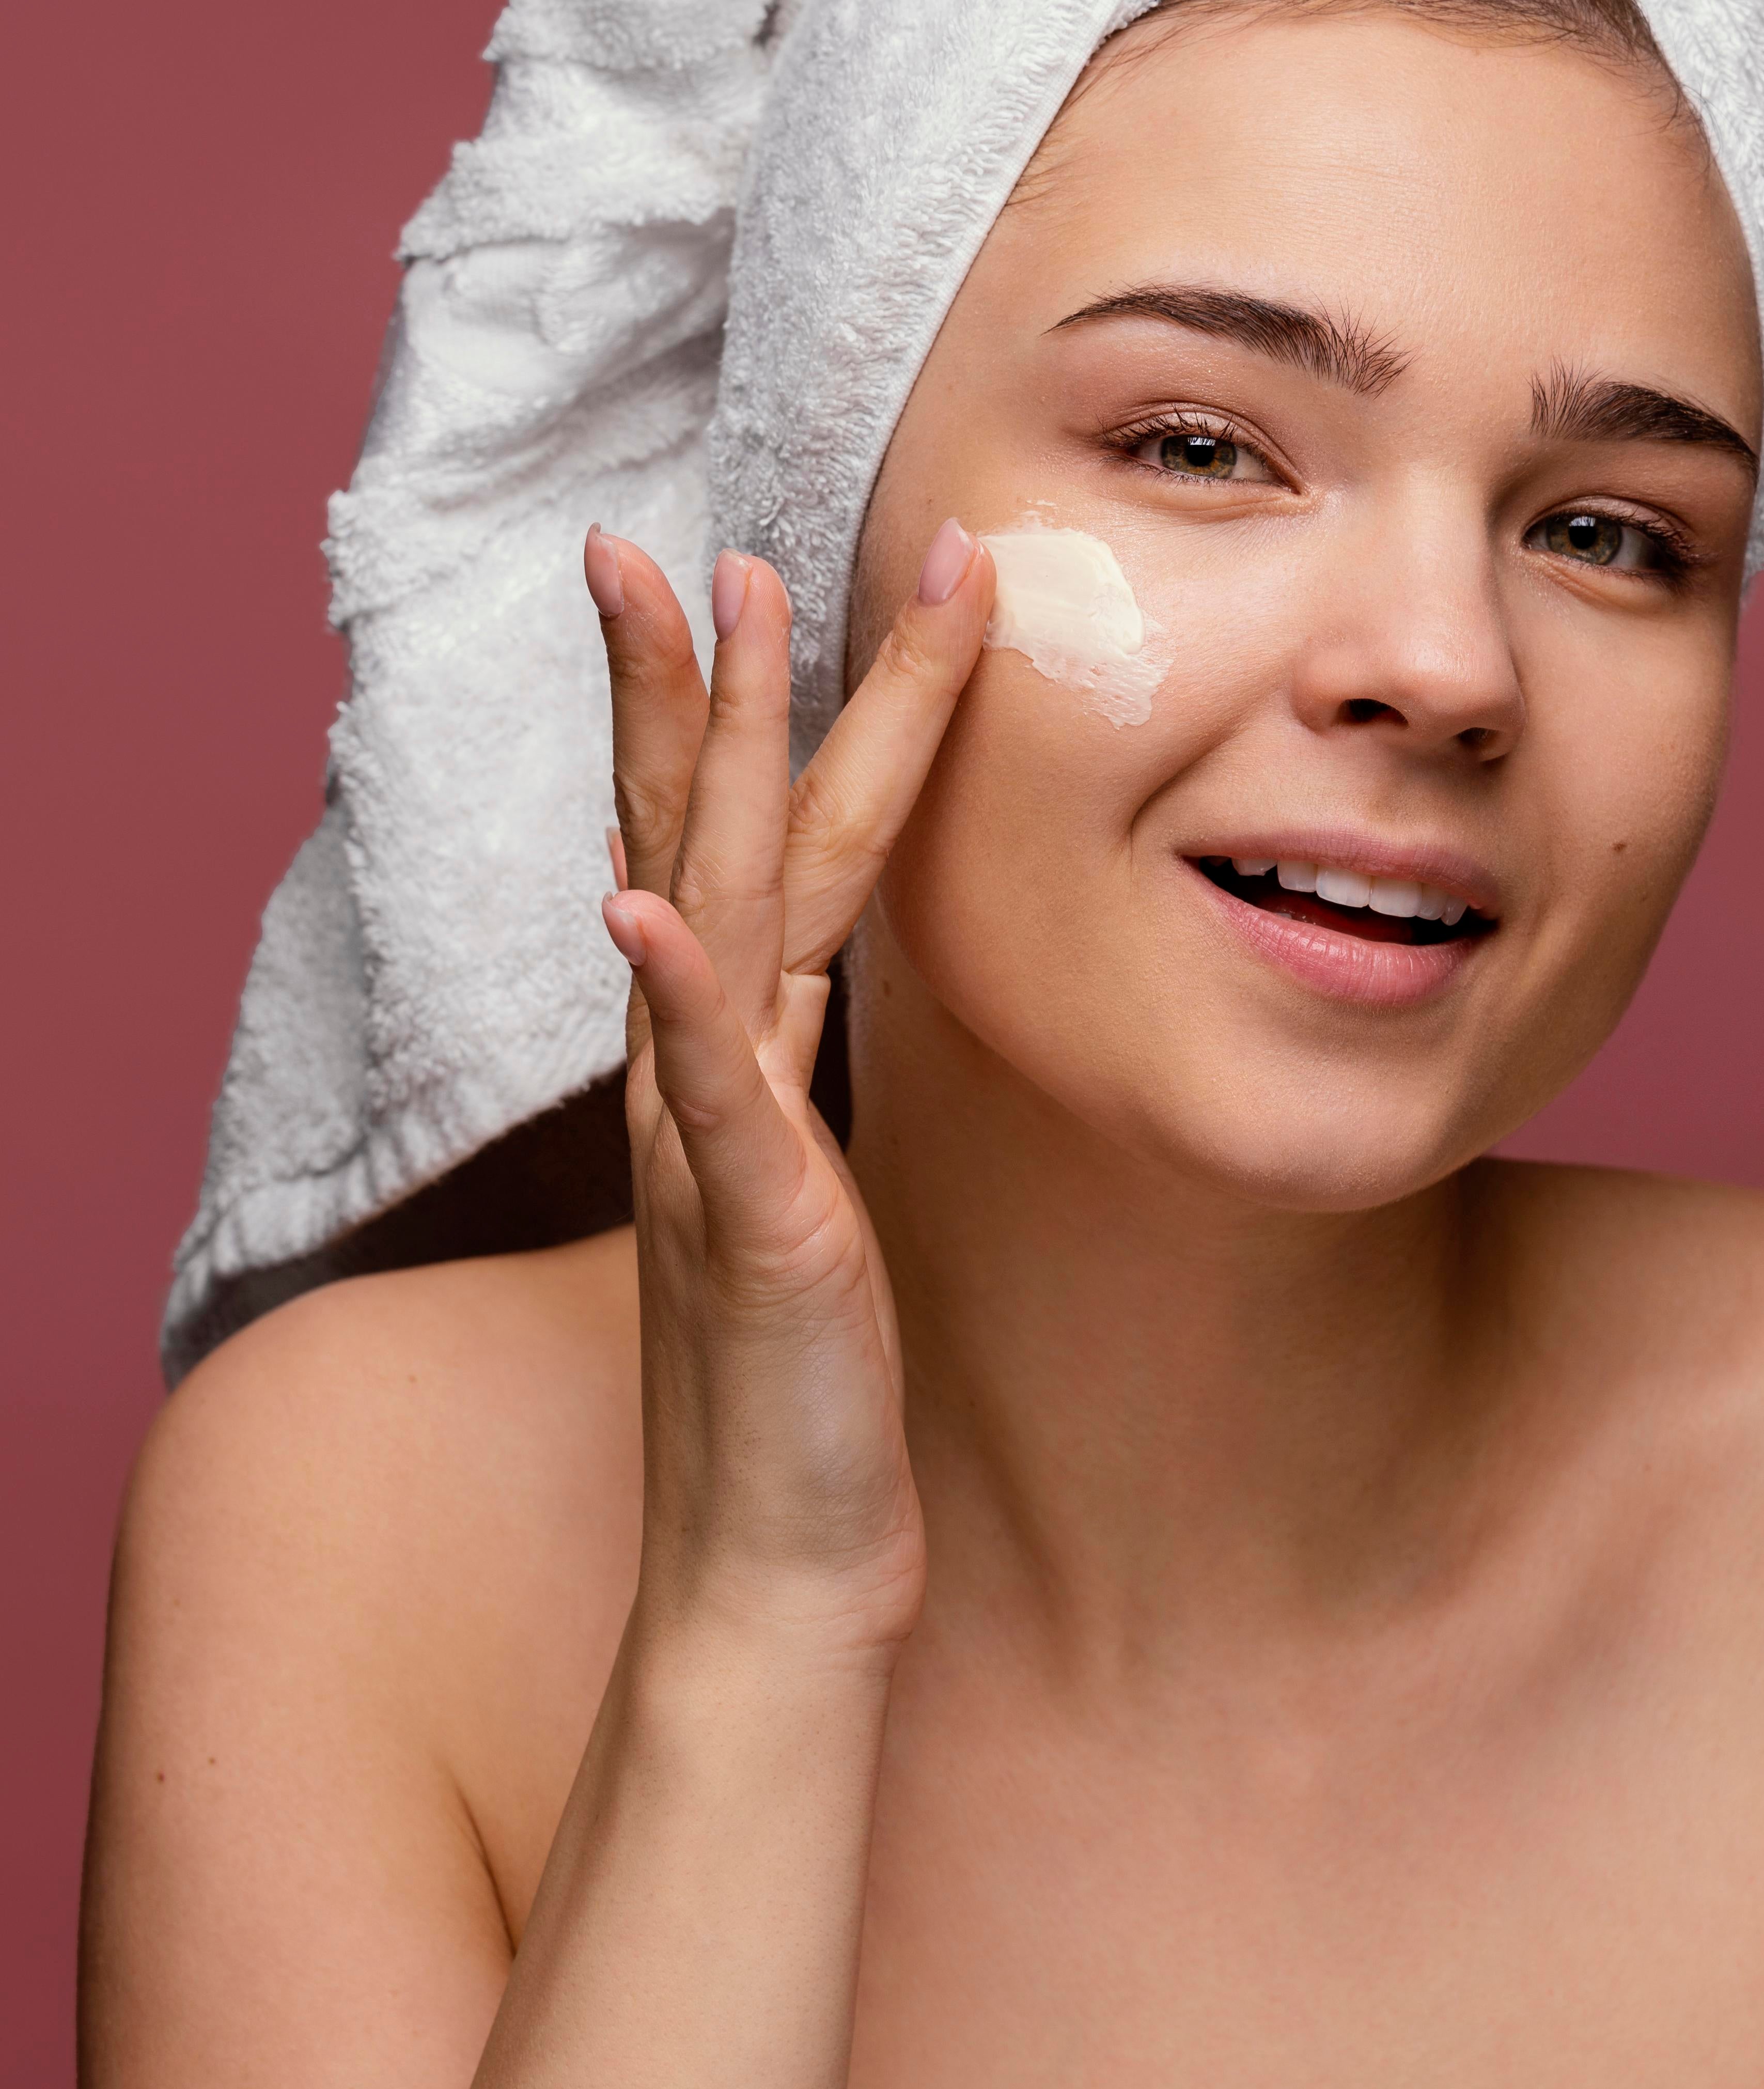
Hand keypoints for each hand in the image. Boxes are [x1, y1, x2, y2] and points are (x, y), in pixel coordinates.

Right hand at [585, 518, 992, 1656]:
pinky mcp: (752, 1219)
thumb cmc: (804, 1367)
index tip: (752, 578)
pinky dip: (669, 987)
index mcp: (735, 1052)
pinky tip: (635, 899)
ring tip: (707, 611)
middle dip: (706, 679)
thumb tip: (797, 988)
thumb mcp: (804, 1180)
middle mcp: (708, 1067)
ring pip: (712, 903)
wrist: (783, 1550)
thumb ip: (782, 1074)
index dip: (740, 715)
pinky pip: (702, 1084)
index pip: (734, 846)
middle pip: (706, 833)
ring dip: (703, 752)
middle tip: (693, 538)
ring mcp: (717, 1134)